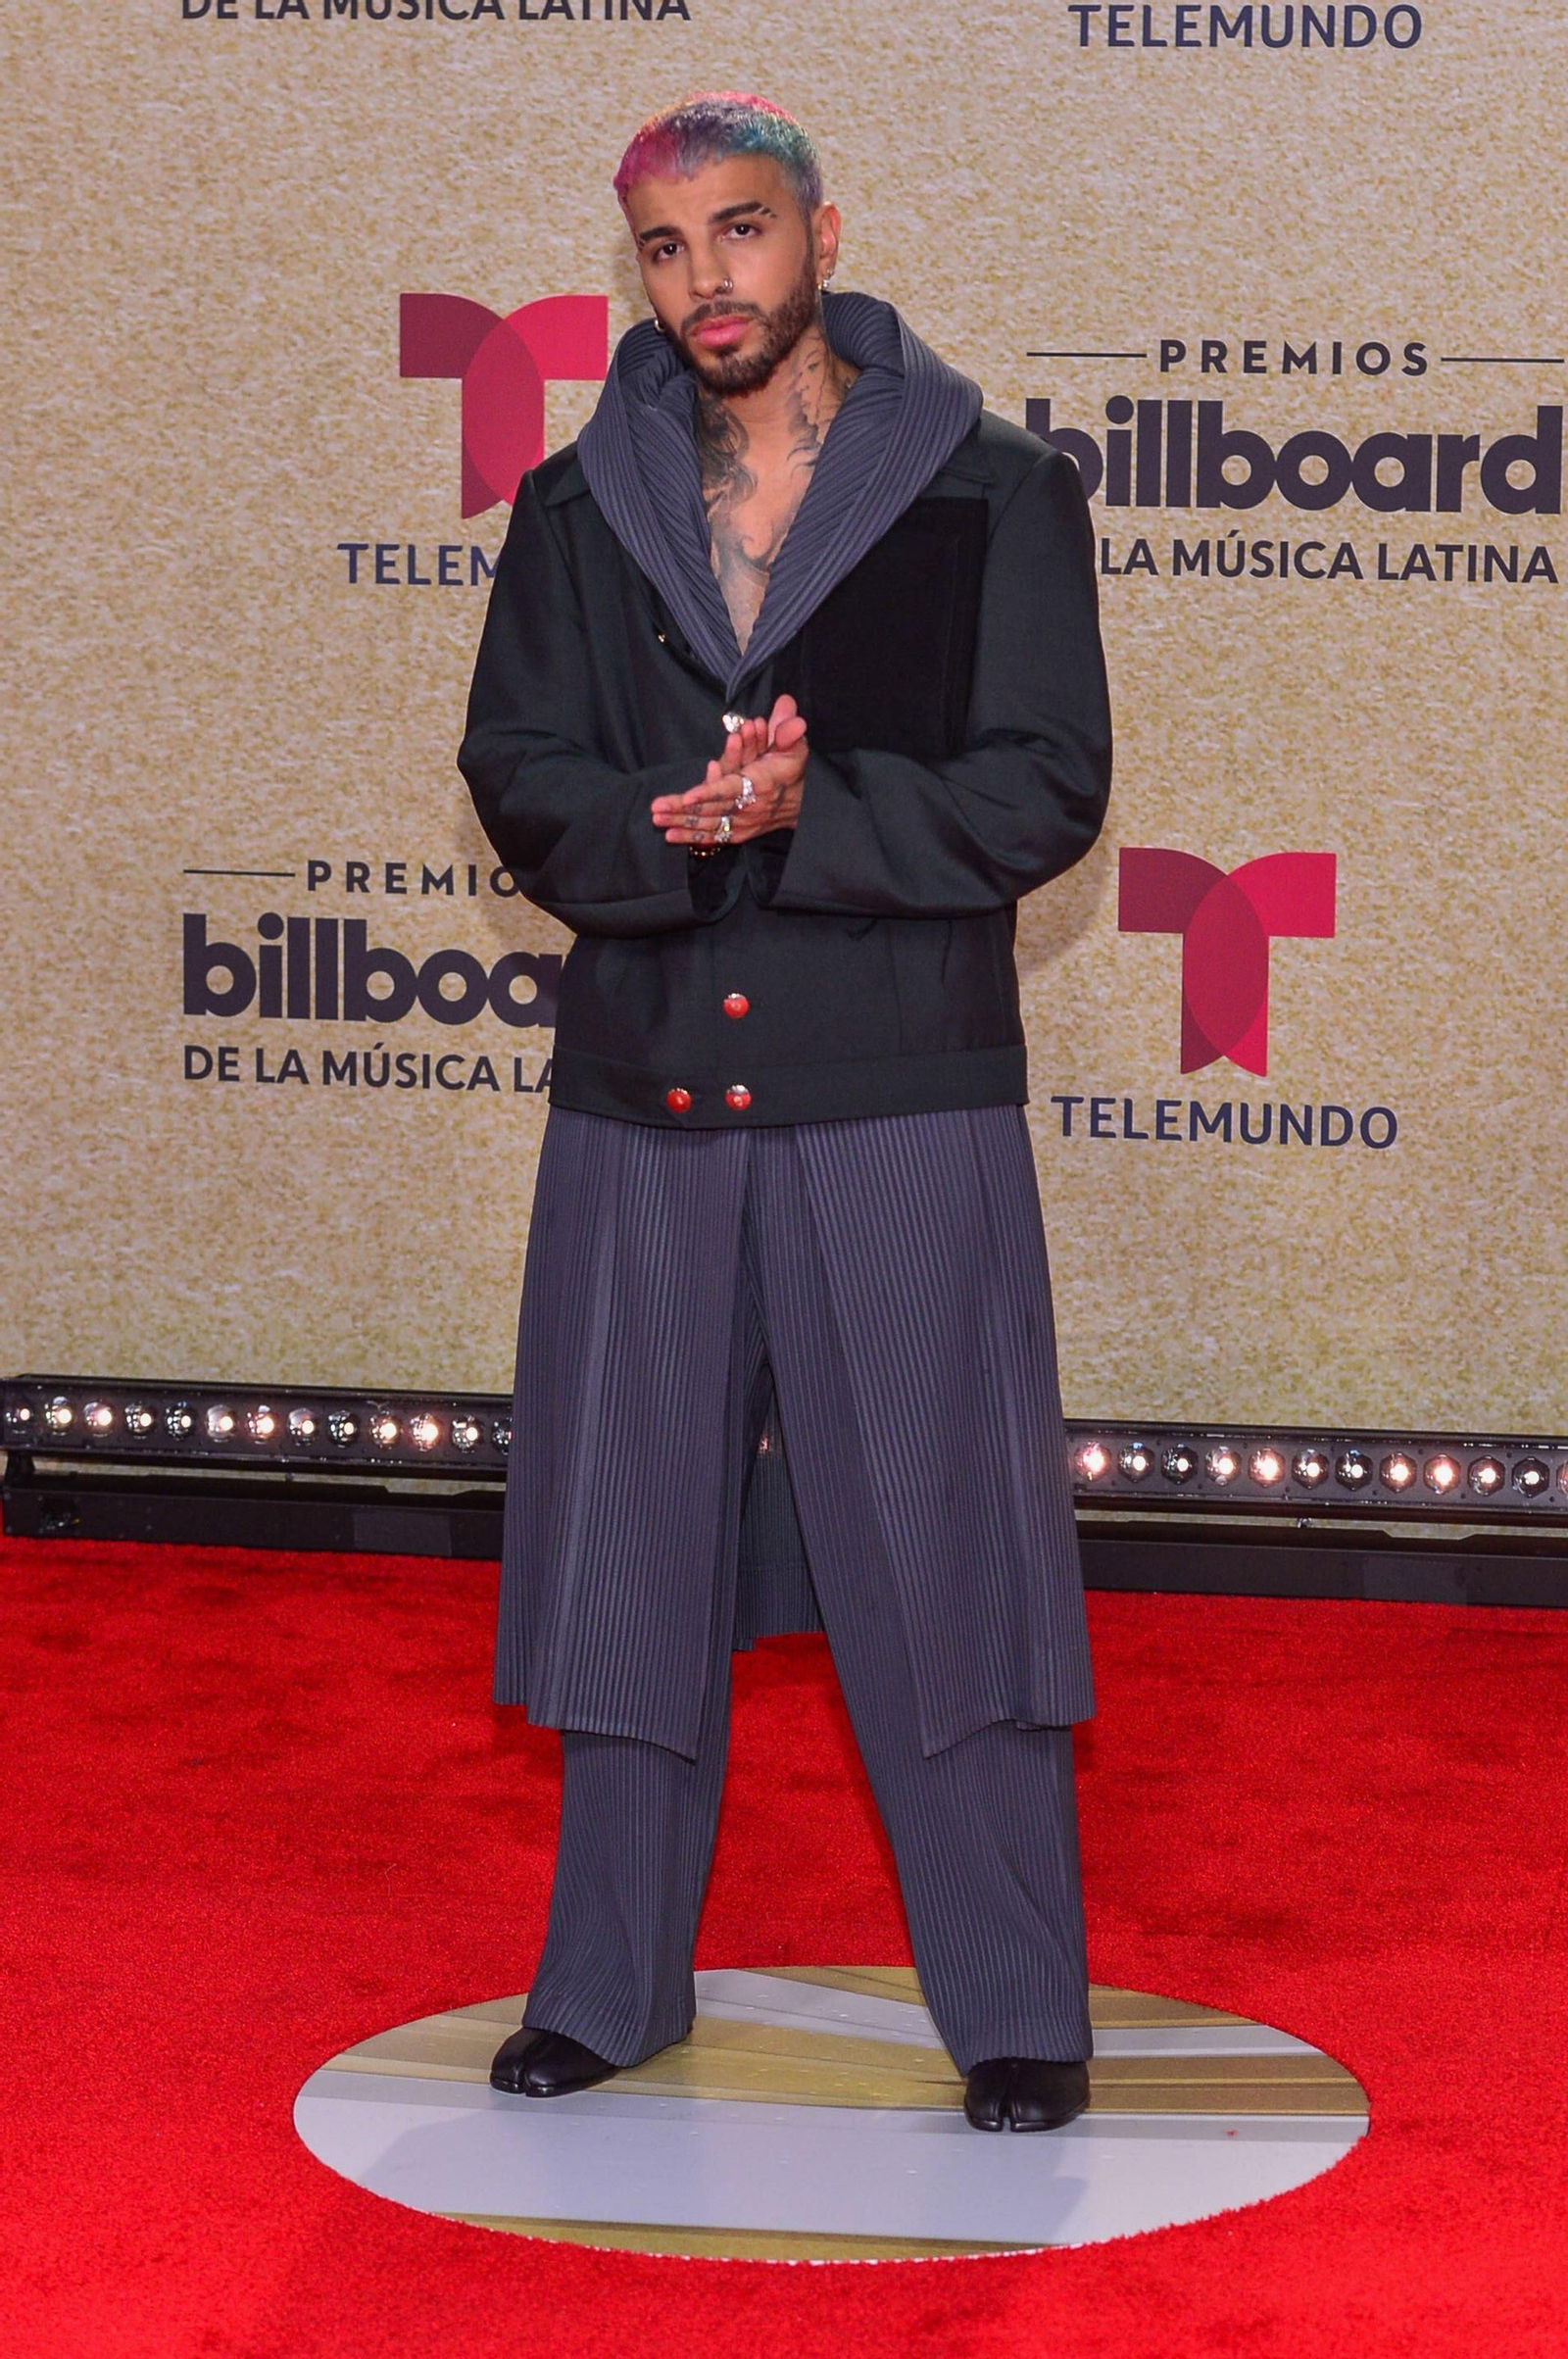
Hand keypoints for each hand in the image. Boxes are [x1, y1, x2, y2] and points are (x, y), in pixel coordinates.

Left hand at [651, 696, 808, 848]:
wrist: (802, 805)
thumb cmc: (791, 770)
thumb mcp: (795, 747)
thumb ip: (786, 728)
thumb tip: (785, 703)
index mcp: (760, 784)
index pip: (731, 789)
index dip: (709, 793)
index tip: (689, 796)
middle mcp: (748, 807)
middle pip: (711, 809)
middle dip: (682, 809)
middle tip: (657, 807)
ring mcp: (742, 823)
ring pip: (707, 824)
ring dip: (680, 822)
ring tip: (657, 818)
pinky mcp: (737, 833)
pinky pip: (712, 836)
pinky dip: (692, 837)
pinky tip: (670, 834)